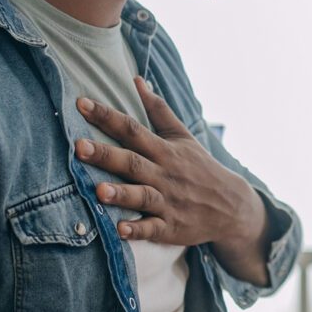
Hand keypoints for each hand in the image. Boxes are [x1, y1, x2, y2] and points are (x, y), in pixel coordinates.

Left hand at [74, 77, 263, 247]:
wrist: (232, 205)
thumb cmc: (200, 167)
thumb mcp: (183, 136)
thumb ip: (157, 110)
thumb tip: (136, 80)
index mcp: (165, 150)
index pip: (133, 129)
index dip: (107, 116)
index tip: (81, 104)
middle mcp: (165, 174)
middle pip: (132, 162)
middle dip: (106, 155)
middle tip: (79, 147)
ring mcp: (168, 202)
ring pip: (142, 196)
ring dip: (121, 194)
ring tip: (98, 191)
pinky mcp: (171, 227)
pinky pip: (152, 229)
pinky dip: (137, 230)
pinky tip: (120, 230)